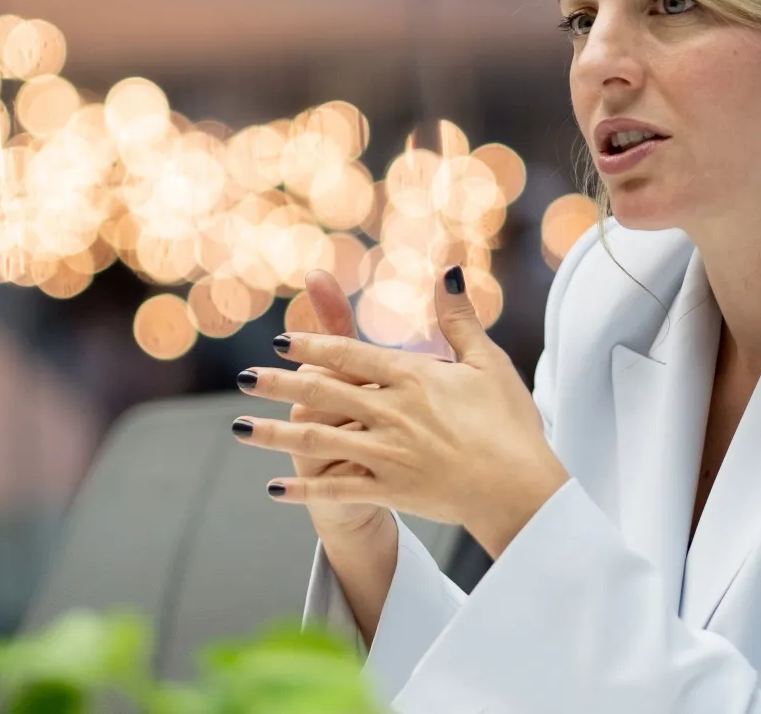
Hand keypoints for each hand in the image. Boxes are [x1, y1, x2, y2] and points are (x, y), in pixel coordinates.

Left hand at [234, 266, 570, 558]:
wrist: (520, 488)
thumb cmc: (510, 423)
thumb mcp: (487, 362)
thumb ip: (459, 318)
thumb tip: (448, 269)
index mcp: (413, 377)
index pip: (350, 354)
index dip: (313, 345)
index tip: (281, 340)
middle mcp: (393, 412)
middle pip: (322, 392)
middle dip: (277, 385)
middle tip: (241, 379)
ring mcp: (388, 454)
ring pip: (318, 440)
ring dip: (274, 434)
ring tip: (240, 429)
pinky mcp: (390, 491)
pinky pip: (336, 489)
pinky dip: (303, 489)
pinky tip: (273, 488)